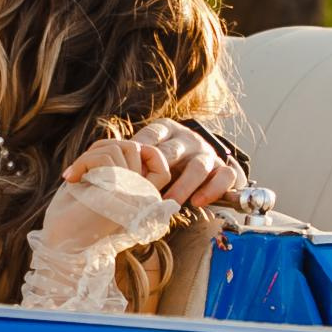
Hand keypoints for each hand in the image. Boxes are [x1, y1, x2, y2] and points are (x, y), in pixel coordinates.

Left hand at [125, 120, 246, 213]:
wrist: (201, 166)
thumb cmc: (166, 162)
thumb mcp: (149, 155)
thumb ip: (133, 161)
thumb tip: (107, 173)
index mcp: (167, 129)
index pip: (152, 135)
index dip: (139, 152)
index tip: (126, 171)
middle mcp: (188, 139)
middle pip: (174, 151)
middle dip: (158, 170)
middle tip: (142, 189)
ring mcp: (206, 153)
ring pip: (198, 165)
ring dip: (184, 185)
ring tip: (170, 202)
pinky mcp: (222, 168)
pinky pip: (225, 176)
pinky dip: (212, 189)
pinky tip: (198, 202)